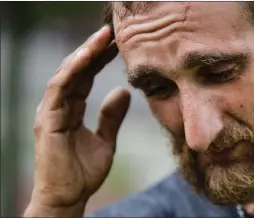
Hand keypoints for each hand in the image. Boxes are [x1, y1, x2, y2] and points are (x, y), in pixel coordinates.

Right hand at [27, 25, 129, 211]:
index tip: (118, 44)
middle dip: (94, 49)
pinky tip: (87, 56)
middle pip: (76, 70)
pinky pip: (59, 89)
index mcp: (71, 109)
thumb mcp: (105, 140)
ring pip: (66, 74)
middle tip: (112, 32)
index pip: (86, 77)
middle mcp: (59, 106)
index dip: (100, 59)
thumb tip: (123, 92)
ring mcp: (51, 112)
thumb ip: (112, 116)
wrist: (69, 198)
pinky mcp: (47, 120)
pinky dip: (72, 70)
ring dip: (84, 53)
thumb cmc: (83, 172)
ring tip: (103, 36)